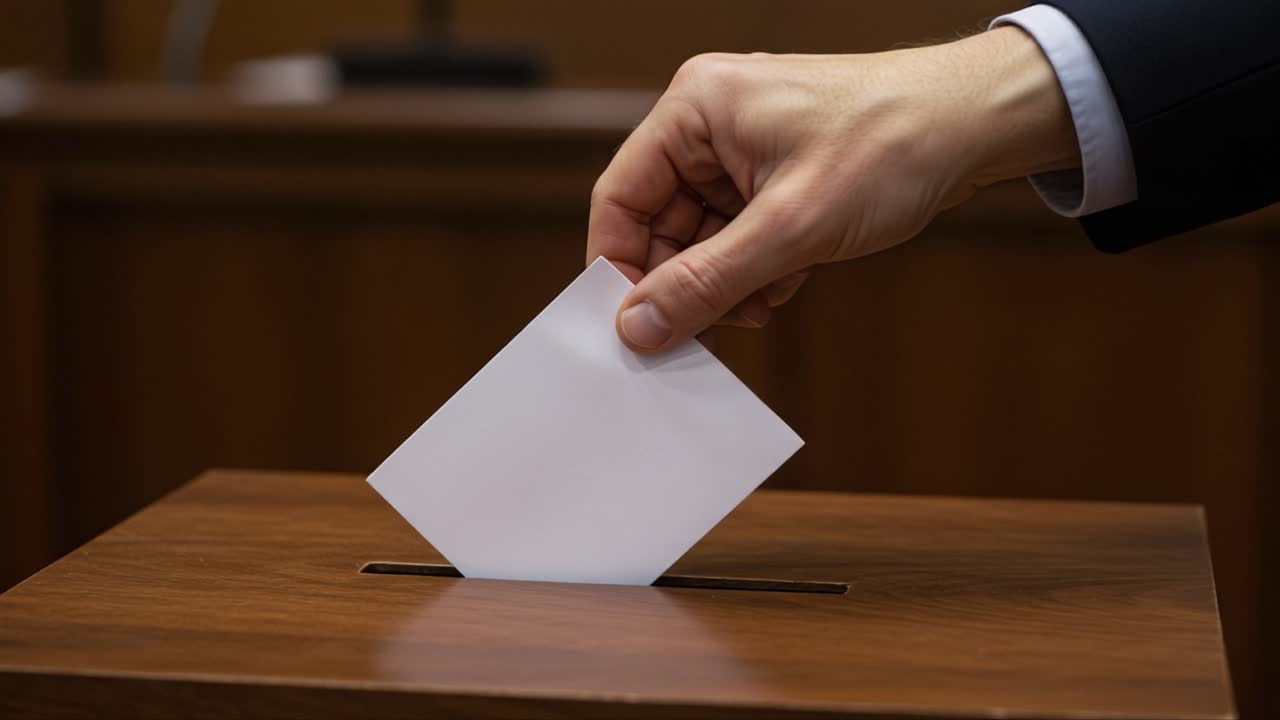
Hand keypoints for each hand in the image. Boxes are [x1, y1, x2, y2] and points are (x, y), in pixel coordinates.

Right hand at [587, 26, 1079, 351]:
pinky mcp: (774, 175)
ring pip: (701, 237)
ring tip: (763, 303)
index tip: (637, 325)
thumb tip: (639, 326)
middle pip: (659, 224)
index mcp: (695, 110)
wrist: (976, 125)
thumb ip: (706, 282)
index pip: (620, 198)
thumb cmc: (892, 143)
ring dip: (725, 283)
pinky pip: (738, 236)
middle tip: (711, 329)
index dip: (622, 268)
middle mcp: (710, 125)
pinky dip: (755, 270)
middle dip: (687, 281)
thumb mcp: (790, 227)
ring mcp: (743, 151)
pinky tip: (785, 285)